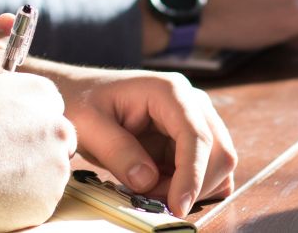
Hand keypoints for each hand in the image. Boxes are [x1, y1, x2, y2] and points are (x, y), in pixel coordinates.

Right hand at [0, 14, 76, 231]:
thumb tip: (8, 18)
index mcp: (43, 95)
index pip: (46, 108)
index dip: (19, 121)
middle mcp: (58, 128)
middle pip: (53, 140)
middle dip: (29, 147)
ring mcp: (56, 167)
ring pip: (47, 171)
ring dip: (26, 174)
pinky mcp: (48, 201)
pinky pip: (40, 200)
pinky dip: (21, 199)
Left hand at [22, 61, 236, 217]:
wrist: (78, 94)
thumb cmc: (81, 102)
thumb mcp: (88, 125)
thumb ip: (118, 151)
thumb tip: (148, 181)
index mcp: (169, 91)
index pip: (196, 136)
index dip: (192, 175)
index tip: (177, 206)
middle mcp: (191, 102)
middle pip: (219, 151)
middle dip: (193, 185)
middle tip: (152, 200)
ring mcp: (194, 119)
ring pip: (217, 164)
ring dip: (190, 187)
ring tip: (149, 190)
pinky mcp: (190, 138)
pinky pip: (206, 169)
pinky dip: (191, 186)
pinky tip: (162, 187)